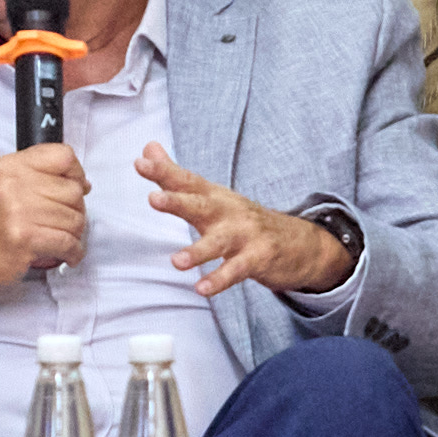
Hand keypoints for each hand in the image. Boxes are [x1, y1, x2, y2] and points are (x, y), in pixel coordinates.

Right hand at [0, 142, 91, 329]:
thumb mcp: (6, 187)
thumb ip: (39, 177)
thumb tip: (83, 183)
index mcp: (10, 166)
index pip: (63, 156)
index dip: (77, 174)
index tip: (76, 188)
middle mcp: (12, 184)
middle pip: (74, 191)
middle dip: (76, 211)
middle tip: (63, 224)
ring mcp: (17, 212)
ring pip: (75, 219)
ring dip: (75, 235)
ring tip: (62, 241)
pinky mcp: (24, 239)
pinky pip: (68, 243)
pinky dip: (73, 253)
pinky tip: (66, 256)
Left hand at [138, 148, 357, 298]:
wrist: (297, 242)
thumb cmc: (242, 219)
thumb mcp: (210, 195)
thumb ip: (176, 175)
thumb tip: (147, 147)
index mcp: (214, 196)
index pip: (187, 180)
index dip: (164, 171)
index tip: (139, 163)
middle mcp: (228, 211)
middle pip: (201, 204)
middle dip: (177, 201)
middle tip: (153, 198)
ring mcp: (245, 235)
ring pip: (219, 242)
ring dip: (198, 252)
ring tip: (176, 262)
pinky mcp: (258, 258)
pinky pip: (236, 270)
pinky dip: (219, 280)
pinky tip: (201, 288)